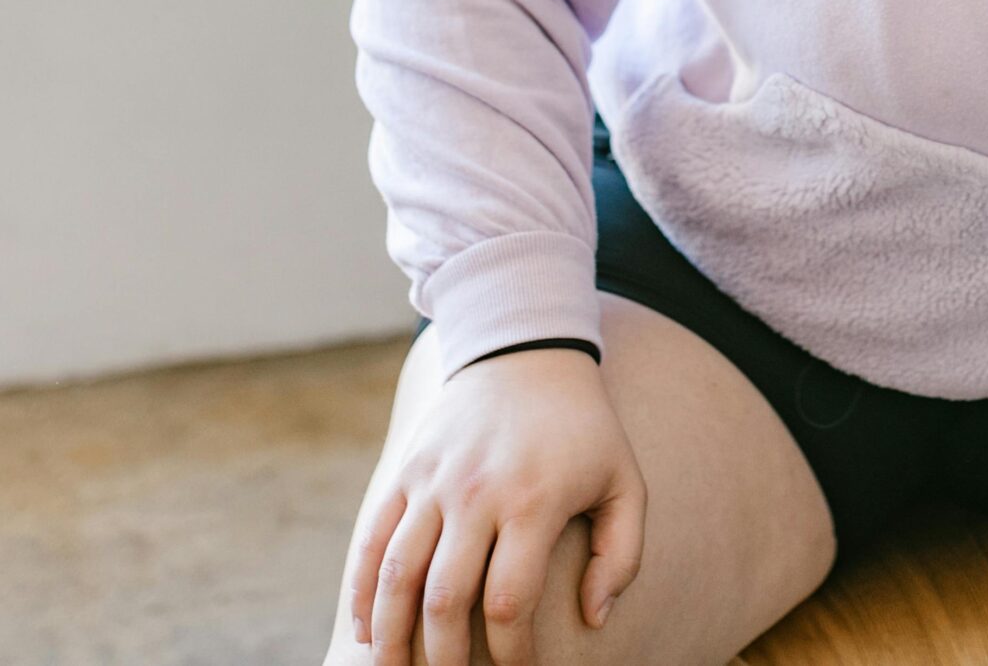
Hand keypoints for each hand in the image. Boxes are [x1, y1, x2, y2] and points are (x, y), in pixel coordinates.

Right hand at [347, 347, 644, 665]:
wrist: (525, 352)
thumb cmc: (584, 430)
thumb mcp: (625, 482)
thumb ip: (620, 555)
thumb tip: (594, 619)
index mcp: (533, 501)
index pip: (509, 602)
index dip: (512, 654)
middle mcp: (476, 493)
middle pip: (444, 600)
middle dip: (444, 660)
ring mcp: (433, 482)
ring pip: (396, 576)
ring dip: (390, 638)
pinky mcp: (406, 472)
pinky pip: (371, 541)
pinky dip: (361, 592)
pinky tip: (364, 630)